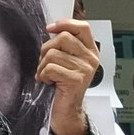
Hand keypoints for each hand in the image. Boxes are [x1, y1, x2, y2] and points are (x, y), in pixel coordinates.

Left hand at [35, 19, 100, 134]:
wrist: (66, 111)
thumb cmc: (62, 85)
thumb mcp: (66, 61)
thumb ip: (64, 46)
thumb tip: (51, 28)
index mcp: (90, 51)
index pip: (83, 27)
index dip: (65, 23)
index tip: (49, 29)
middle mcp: (91, 58)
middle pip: (63, 38)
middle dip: (46, 49)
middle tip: (45, 63)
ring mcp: (85, 69)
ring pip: (53, 54)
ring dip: (42, 66)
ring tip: (46, 75)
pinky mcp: (76, 80)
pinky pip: (50, 68)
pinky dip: (43, 75)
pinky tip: (47, 82)